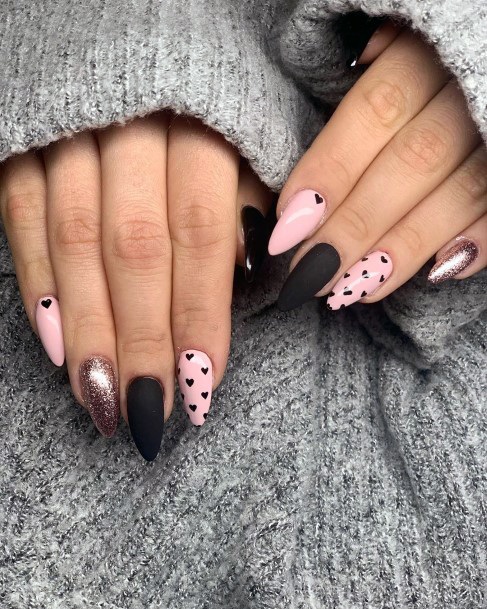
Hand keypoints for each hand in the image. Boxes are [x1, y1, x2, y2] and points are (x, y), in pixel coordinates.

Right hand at [0, 113, 271, 459]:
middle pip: (135, 248)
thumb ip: (250, 203)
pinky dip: (38, 282)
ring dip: (88, 328)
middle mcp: (135, 125)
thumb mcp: (249, 137)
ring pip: (74, 240)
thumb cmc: (209, 101)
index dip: (199, 316)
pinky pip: (22, 216)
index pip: (200, 236)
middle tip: (148, 414)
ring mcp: (72, 130)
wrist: (138, 33)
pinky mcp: (24, 137)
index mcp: (204, 125)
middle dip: (141, 338)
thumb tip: (254, 273)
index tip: (202, 386)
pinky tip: (55, 345)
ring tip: (100, 399)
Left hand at [269, 27, 486, 310]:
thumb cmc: (423, 77)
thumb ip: (366, 82)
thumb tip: (335, 95)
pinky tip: (435, 274)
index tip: (288, 229)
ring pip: (460, 194)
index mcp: (423, 57)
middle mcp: (467, 92)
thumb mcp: (389, 56)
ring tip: (353, 290)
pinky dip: (476, 244)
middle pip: (411, 163)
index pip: (375, 114)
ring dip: (402, 249)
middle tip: (310, 277)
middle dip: (355, 227)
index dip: (330, 173)